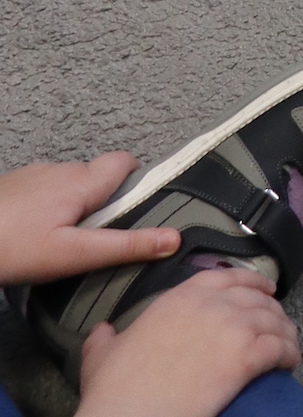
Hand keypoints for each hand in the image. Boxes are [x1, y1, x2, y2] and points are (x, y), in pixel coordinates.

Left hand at [0, 157, 179, 287]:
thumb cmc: (12, 247)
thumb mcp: (73, 254)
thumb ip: (123, 245)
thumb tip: (172, 238)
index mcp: (81, 181)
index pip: (126, 162)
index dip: (137, 182)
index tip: (139, 211)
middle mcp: (61, 169)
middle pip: (98, 177)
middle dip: (106, 204)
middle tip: (99, 241)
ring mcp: (34, 176)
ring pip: (70, 186)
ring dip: (76, 208)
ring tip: (66, 246)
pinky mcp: (14, 188)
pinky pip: (46, 193)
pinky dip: (51, 211)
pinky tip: (37, 239)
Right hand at [77, 265, 297, 416]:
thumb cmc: (115, 390)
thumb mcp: (100, 354)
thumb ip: (104, 338)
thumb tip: (100, 331)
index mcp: (179, 298)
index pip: (225, 278)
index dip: (250, 281)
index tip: (264, 289)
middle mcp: (211, 306)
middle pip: (255, 297)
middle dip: (272, 308)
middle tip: (279, 321)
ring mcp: (232, 329)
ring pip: (273, 321)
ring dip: (285, 331)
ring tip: (289, 344)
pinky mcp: (246, 357)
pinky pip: (279, 348)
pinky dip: (289, 353)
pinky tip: (291, 362)